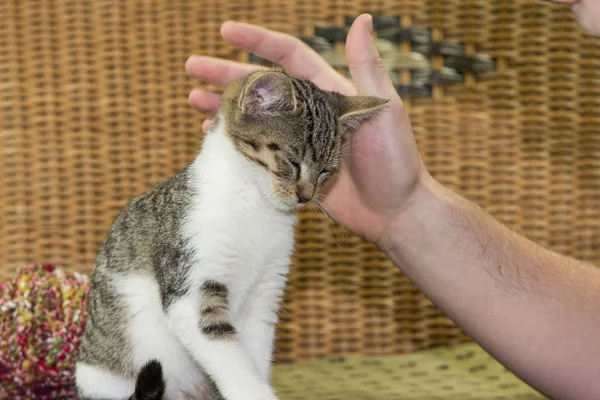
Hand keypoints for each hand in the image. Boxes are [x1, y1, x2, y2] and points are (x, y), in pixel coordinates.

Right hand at [186, 14, 428, 243]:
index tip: (227, 31)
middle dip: (226, 74)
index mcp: (328, 93)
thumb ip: (368, 67)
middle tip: (192, 66)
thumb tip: (363, 17)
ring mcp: (297, 142)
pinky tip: (214, 136)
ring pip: (254, 118)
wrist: (394, 212)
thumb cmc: (396, 160)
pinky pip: (257, 150)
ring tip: (193, 99)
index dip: (258, 41)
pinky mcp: (291, 169)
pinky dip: (236, 142)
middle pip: (261, 87)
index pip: (289, 57)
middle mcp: (308, 114)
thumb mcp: (385, 109)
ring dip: (225, 107)